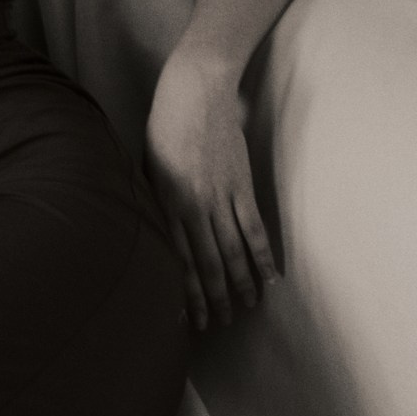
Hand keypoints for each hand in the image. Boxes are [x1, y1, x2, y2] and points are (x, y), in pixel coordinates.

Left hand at [143, 40, 279, 330]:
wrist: (194, 90)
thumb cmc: (164, 126)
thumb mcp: (148, 166)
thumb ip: (156, 203)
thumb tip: (159, 235)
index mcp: (166, 202)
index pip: (176, 259)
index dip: (184, 292)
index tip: (187, 318)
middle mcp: (193, 206)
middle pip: (206, 263)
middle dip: (212, 298)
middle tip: (217, 325)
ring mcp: (221, 196)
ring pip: (232, 251)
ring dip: (239, 284)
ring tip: (244, 310)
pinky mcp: (242, 184)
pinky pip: (255, 228)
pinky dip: (263, 256)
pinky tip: (269, 279)